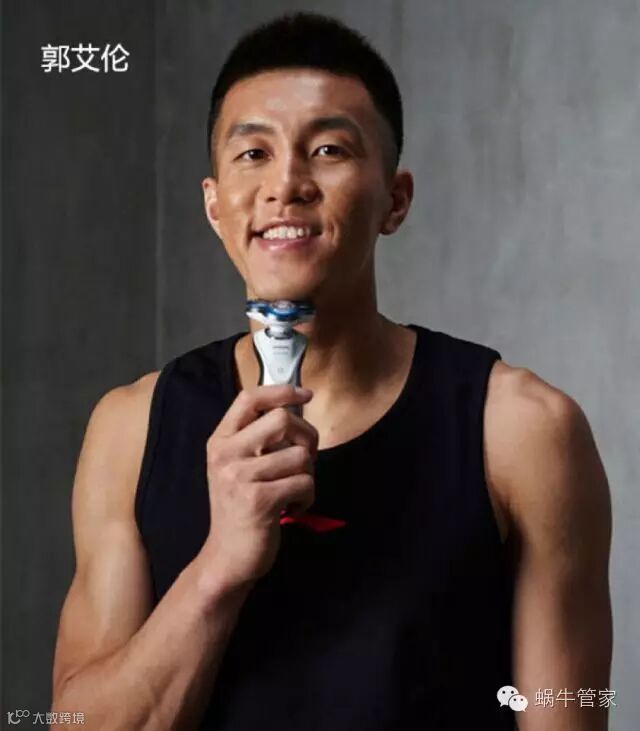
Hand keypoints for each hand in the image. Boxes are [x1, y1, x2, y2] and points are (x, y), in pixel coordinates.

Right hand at [198, 384, 317, 591]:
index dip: (282, 390)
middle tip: (305, 459)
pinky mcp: (258, 500)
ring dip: (308, 475)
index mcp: (220, 441)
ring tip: (293, 492)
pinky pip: (304, 483)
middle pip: (282, 420)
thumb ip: (257, 439)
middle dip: (307, 437)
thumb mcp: (237, 467)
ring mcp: (240, 477)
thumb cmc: (241, 508)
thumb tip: (295, 409)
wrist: (226, 557)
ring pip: (300, 455)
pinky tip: (292, 509)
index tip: (306, 394)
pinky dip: (307, 497)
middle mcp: (225, 454)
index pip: (249, 398)